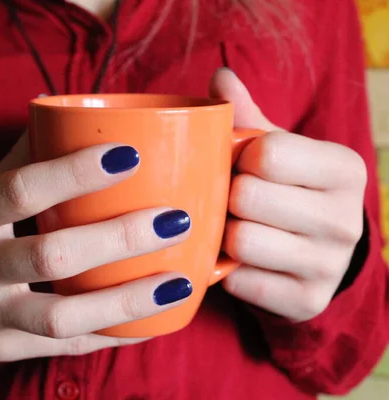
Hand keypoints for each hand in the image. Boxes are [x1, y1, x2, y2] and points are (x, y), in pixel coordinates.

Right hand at [0, 133, 192, 363]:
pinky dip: (116, 334)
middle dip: (117, 238)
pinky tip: (156, 320)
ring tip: (179, 281)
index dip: (75, 172)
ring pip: (62, 316)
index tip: (130, 155)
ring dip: (126, 301)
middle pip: (50, 256)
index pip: (21, 189)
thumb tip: (67, 118)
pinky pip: (68, 346)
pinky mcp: (7, 349)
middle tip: (174, 220)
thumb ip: (18, 159)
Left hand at [210, 68, 366, 321]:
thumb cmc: (287, 193)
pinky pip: (239, 282)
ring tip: (233, 230)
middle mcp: (345, 218)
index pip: (267, 153)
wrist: (317, 259)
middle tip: (233, 203)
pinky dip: (228, 273)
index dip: (240, 160)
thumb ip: (248, 116)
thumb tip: (219, 76)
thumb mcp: (278, 151)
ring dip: (224, 236)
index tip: (243, 167)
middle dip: (228, 199)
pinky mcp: (305, 302)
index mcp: (343, 168)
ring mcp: (329, 265)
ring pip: (240, 241)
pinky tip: (239, 263)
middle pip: (247, 198)